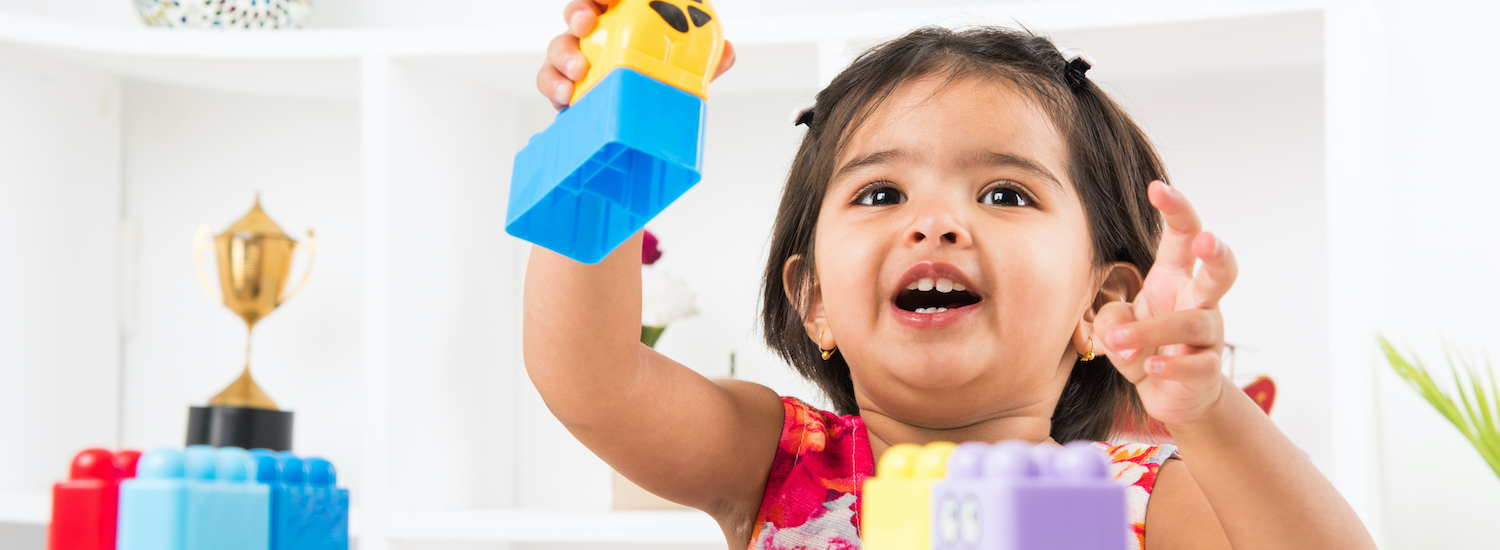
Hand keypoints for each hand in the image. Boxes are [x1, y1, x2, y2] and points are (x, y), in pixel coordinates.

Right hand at [535, 0, 737, 109]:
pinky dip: (555, 91)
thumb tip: (729, 53)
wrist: (645, 117)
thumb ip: (708, 56)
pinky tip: (567, 100)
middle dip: (578, 13)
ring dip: (563, 55)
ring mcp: (578, 61)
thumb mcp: (687, 65)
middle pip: (577, 14)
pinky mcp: (567, 91)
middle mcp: (597, 35)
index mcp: (624, 18)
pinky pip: (552, 85)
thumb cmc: (662, 77)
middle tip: (586, 23)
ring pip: (558, 48)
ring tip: (576, 72)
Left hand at [1095, 181, 1237, 426]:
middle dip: (1217, 253)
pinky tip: (1149, 368)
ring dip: (1153, 329)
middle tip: (1205, 241)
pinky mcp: (1207, 369)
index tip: (1157, 187)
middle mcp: (1198, 301)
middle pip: (1220, 271)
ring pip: (1194, 323)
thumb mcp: (1114, 326)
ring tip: (1118, 338)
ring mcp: (1208, 336)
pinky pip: (1196, 365)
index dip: (1176, 210)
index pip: (1182, 237)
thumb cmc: (1143, 345)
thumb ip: (1109, 318)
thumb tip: (1116, 328)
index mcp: (1174, 278)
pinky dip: (1171, 366)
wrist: (1170, 393)